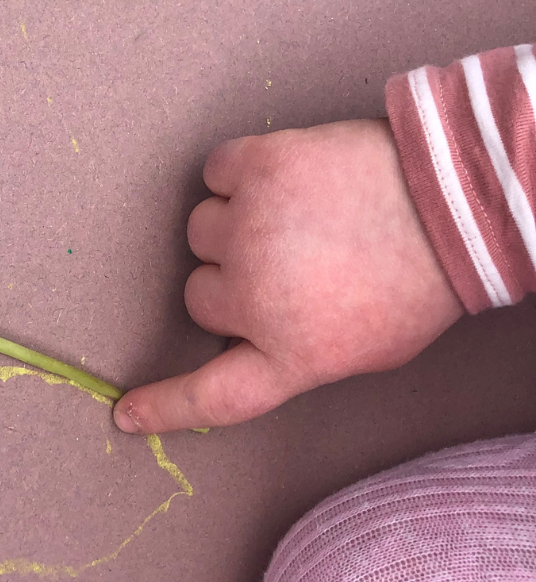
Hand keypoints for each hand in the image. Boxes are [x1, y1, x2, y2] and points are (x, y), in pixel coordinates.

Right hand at [114, 119, 464, 434]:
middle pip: (199, 293)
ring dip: (234, 222)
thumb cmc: (417, 277)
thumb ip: (293, 354)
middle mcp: (258, 299)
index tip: (125, 413)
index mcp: (293, 355)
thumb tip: (240, 339)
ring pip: (199, 230)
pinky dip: (239, 171)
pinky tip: (285, 176)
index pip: (212, 397)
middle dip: (231, 278)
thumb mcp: (365, 348)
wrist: (455, 199)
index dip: (164, 407)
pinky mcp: (256, 169)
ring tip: (296, 214)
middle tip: (289, 260)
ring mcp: (251, 230)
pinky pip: (214, 172)